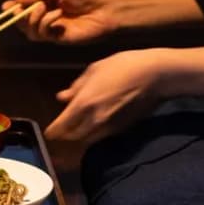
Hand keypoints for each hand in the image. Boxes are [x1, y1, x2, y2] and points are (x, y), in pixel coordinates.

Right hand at [3, 0, 120, 44]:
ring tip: (44, 8)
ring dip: (32, 19)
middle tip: (20, 10)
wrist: (106, 6)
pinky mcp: (60, 39)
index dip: (13, 9)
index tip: (5, 6)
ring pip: (30, 32)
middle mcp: (47, 17)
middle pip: (23, 23)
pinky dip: (46, 24)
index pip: (25, 8)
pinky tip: (57, 16)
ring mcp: (53, 29)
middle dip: (19, 16)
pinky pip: (44, 35)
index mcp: (46, 2)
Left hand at [46, 49, 166, 144]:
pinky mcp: (123, 128)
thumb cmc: (122, 66)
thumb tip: (62, 97)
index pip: (61, 126)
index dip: (53, 131)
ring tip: (79, 124)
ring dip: (81, 134)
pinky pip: (102, 135)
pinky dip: (95, 132)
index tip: (48, 133)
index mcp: (84, 103)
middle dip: (66, 134)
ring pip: (88, 138)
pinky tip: (97, 120)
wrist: (154, 75)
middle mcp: (95, 119)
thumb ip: (76, 87)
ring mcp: (110, 126)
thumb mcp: (94, 70)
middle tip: (63, 127)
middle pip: (73, 136)